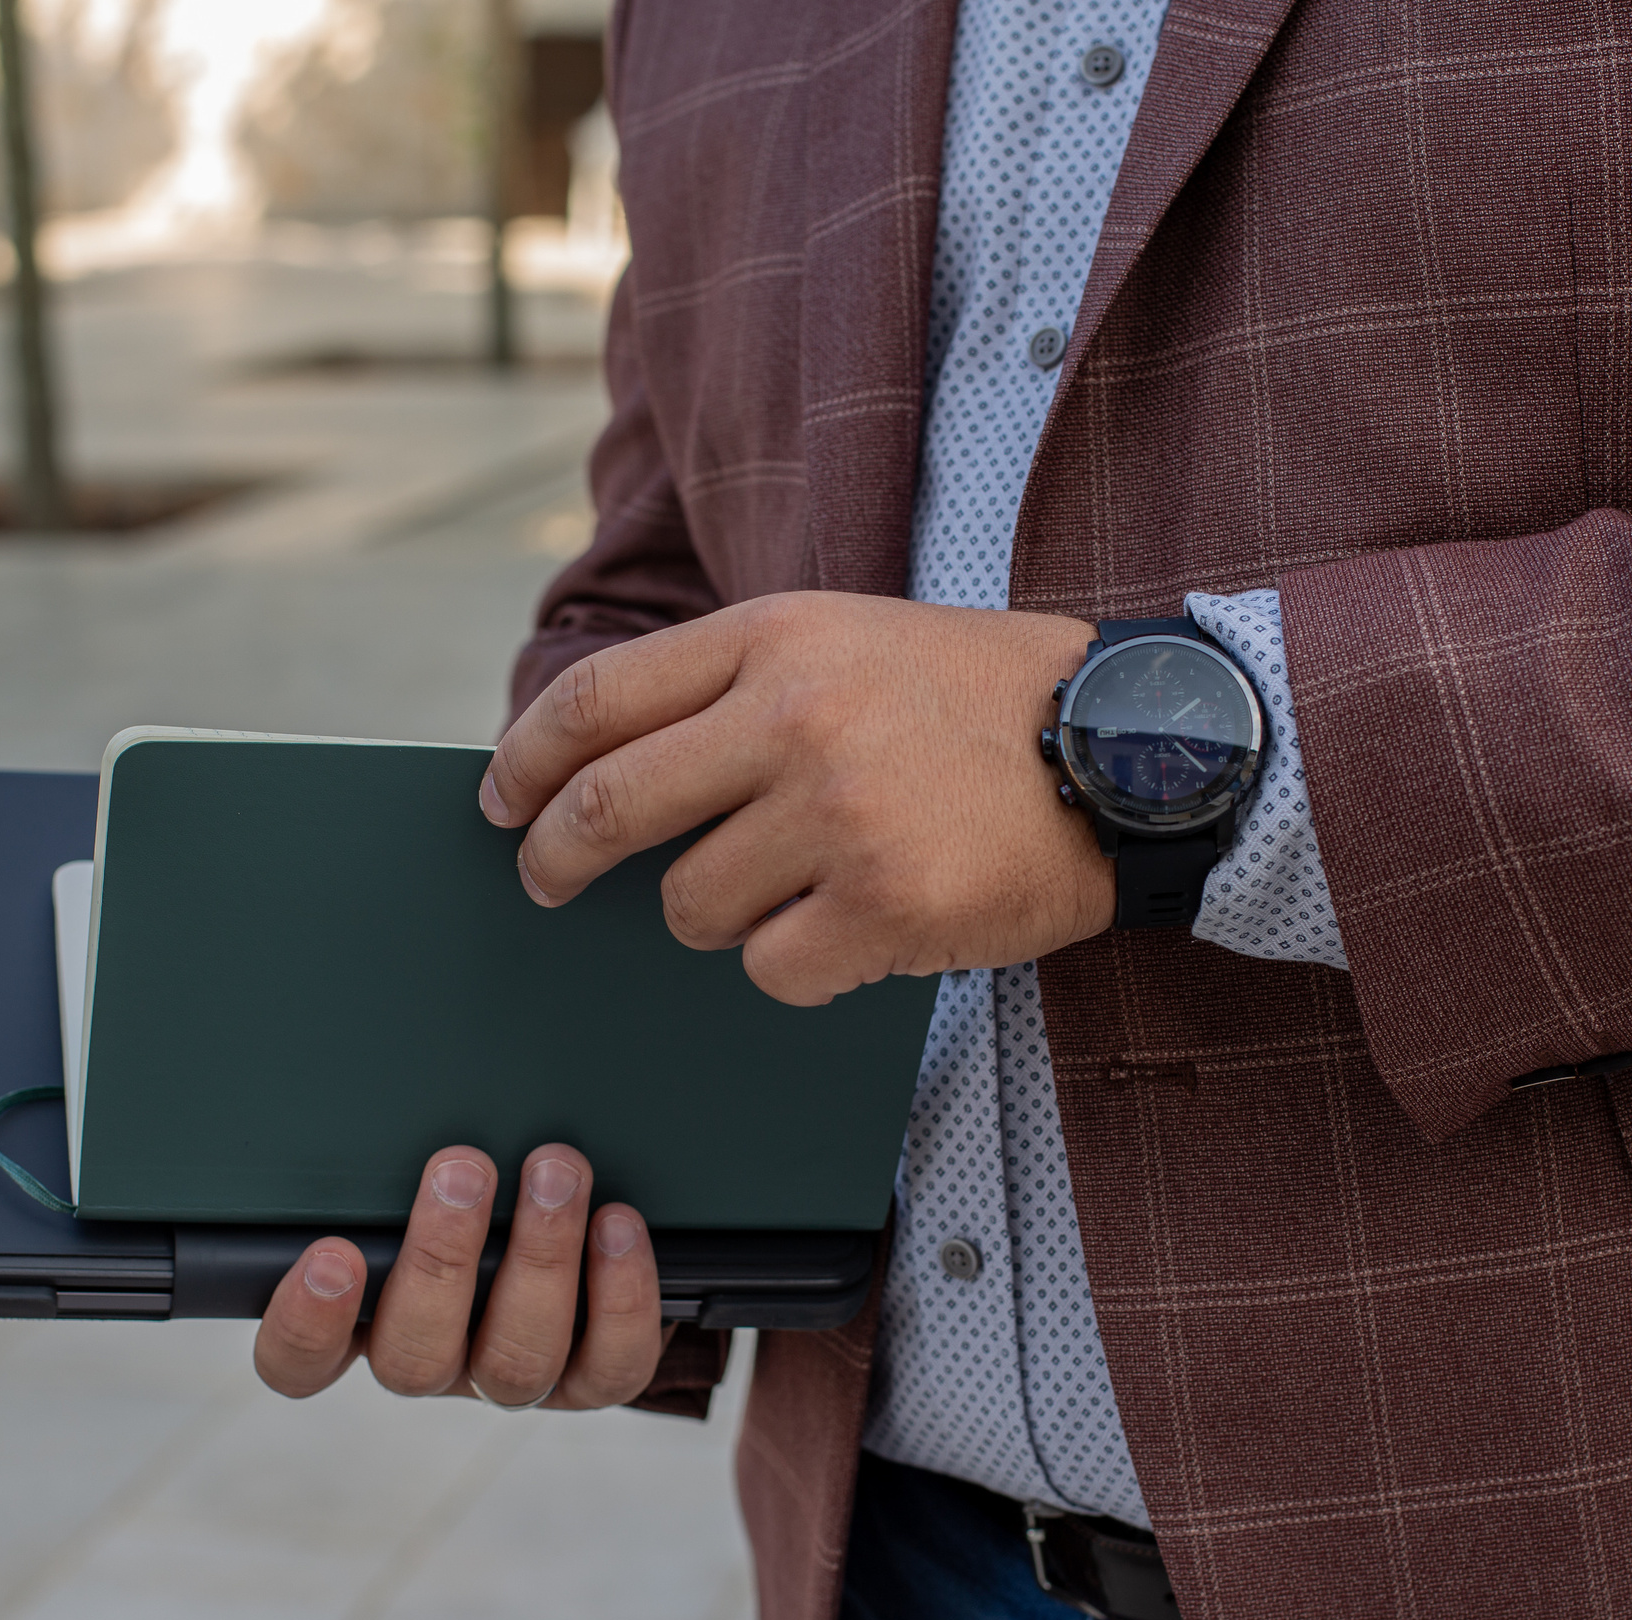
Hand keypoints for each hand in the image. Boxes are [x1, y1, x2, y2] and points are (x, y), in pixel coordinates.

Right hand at [252, 1142, 667, 1409]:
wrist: (577, 1259)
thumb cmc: (474, 1203)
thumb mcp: (413, 1179)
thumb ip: (387, 1164)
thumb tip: (368, 1081)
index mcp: (368, 1323)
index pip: (301, 1362)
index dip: (304, 1325)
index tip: (331, 1254)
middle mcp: (437, 1360)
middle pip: (414, 1358)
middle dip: (441, 1258)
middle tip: (462, 1171)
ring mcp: (512, 1378)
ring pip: (515, 1360)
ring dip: (538, 1258)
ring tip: (554, 1174)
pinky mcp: (591, 1381)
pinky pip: (608, 1365)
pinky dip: (620, 1295)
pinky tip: (617, 1225)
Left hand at [483, 591, 1112, 1004]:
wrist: (1130, 746)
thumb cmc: (976, 700)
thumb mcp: (847, 638)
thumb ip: (730, 684)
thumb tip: (594, 766)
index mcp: (775, 636)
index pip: (596, 702)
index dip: (525, 761)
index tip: (502, 800)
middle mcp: (794, 717)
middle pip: (609, 810)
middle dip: (553, 859)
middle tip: (543, 882)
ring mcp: (839, 814)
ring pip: (690, 908)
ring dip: (718, 915)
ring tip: (795, 886)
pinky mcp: (885, 906)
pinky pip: (770, 970)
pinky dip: (796, 966)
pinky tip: (855, 927)